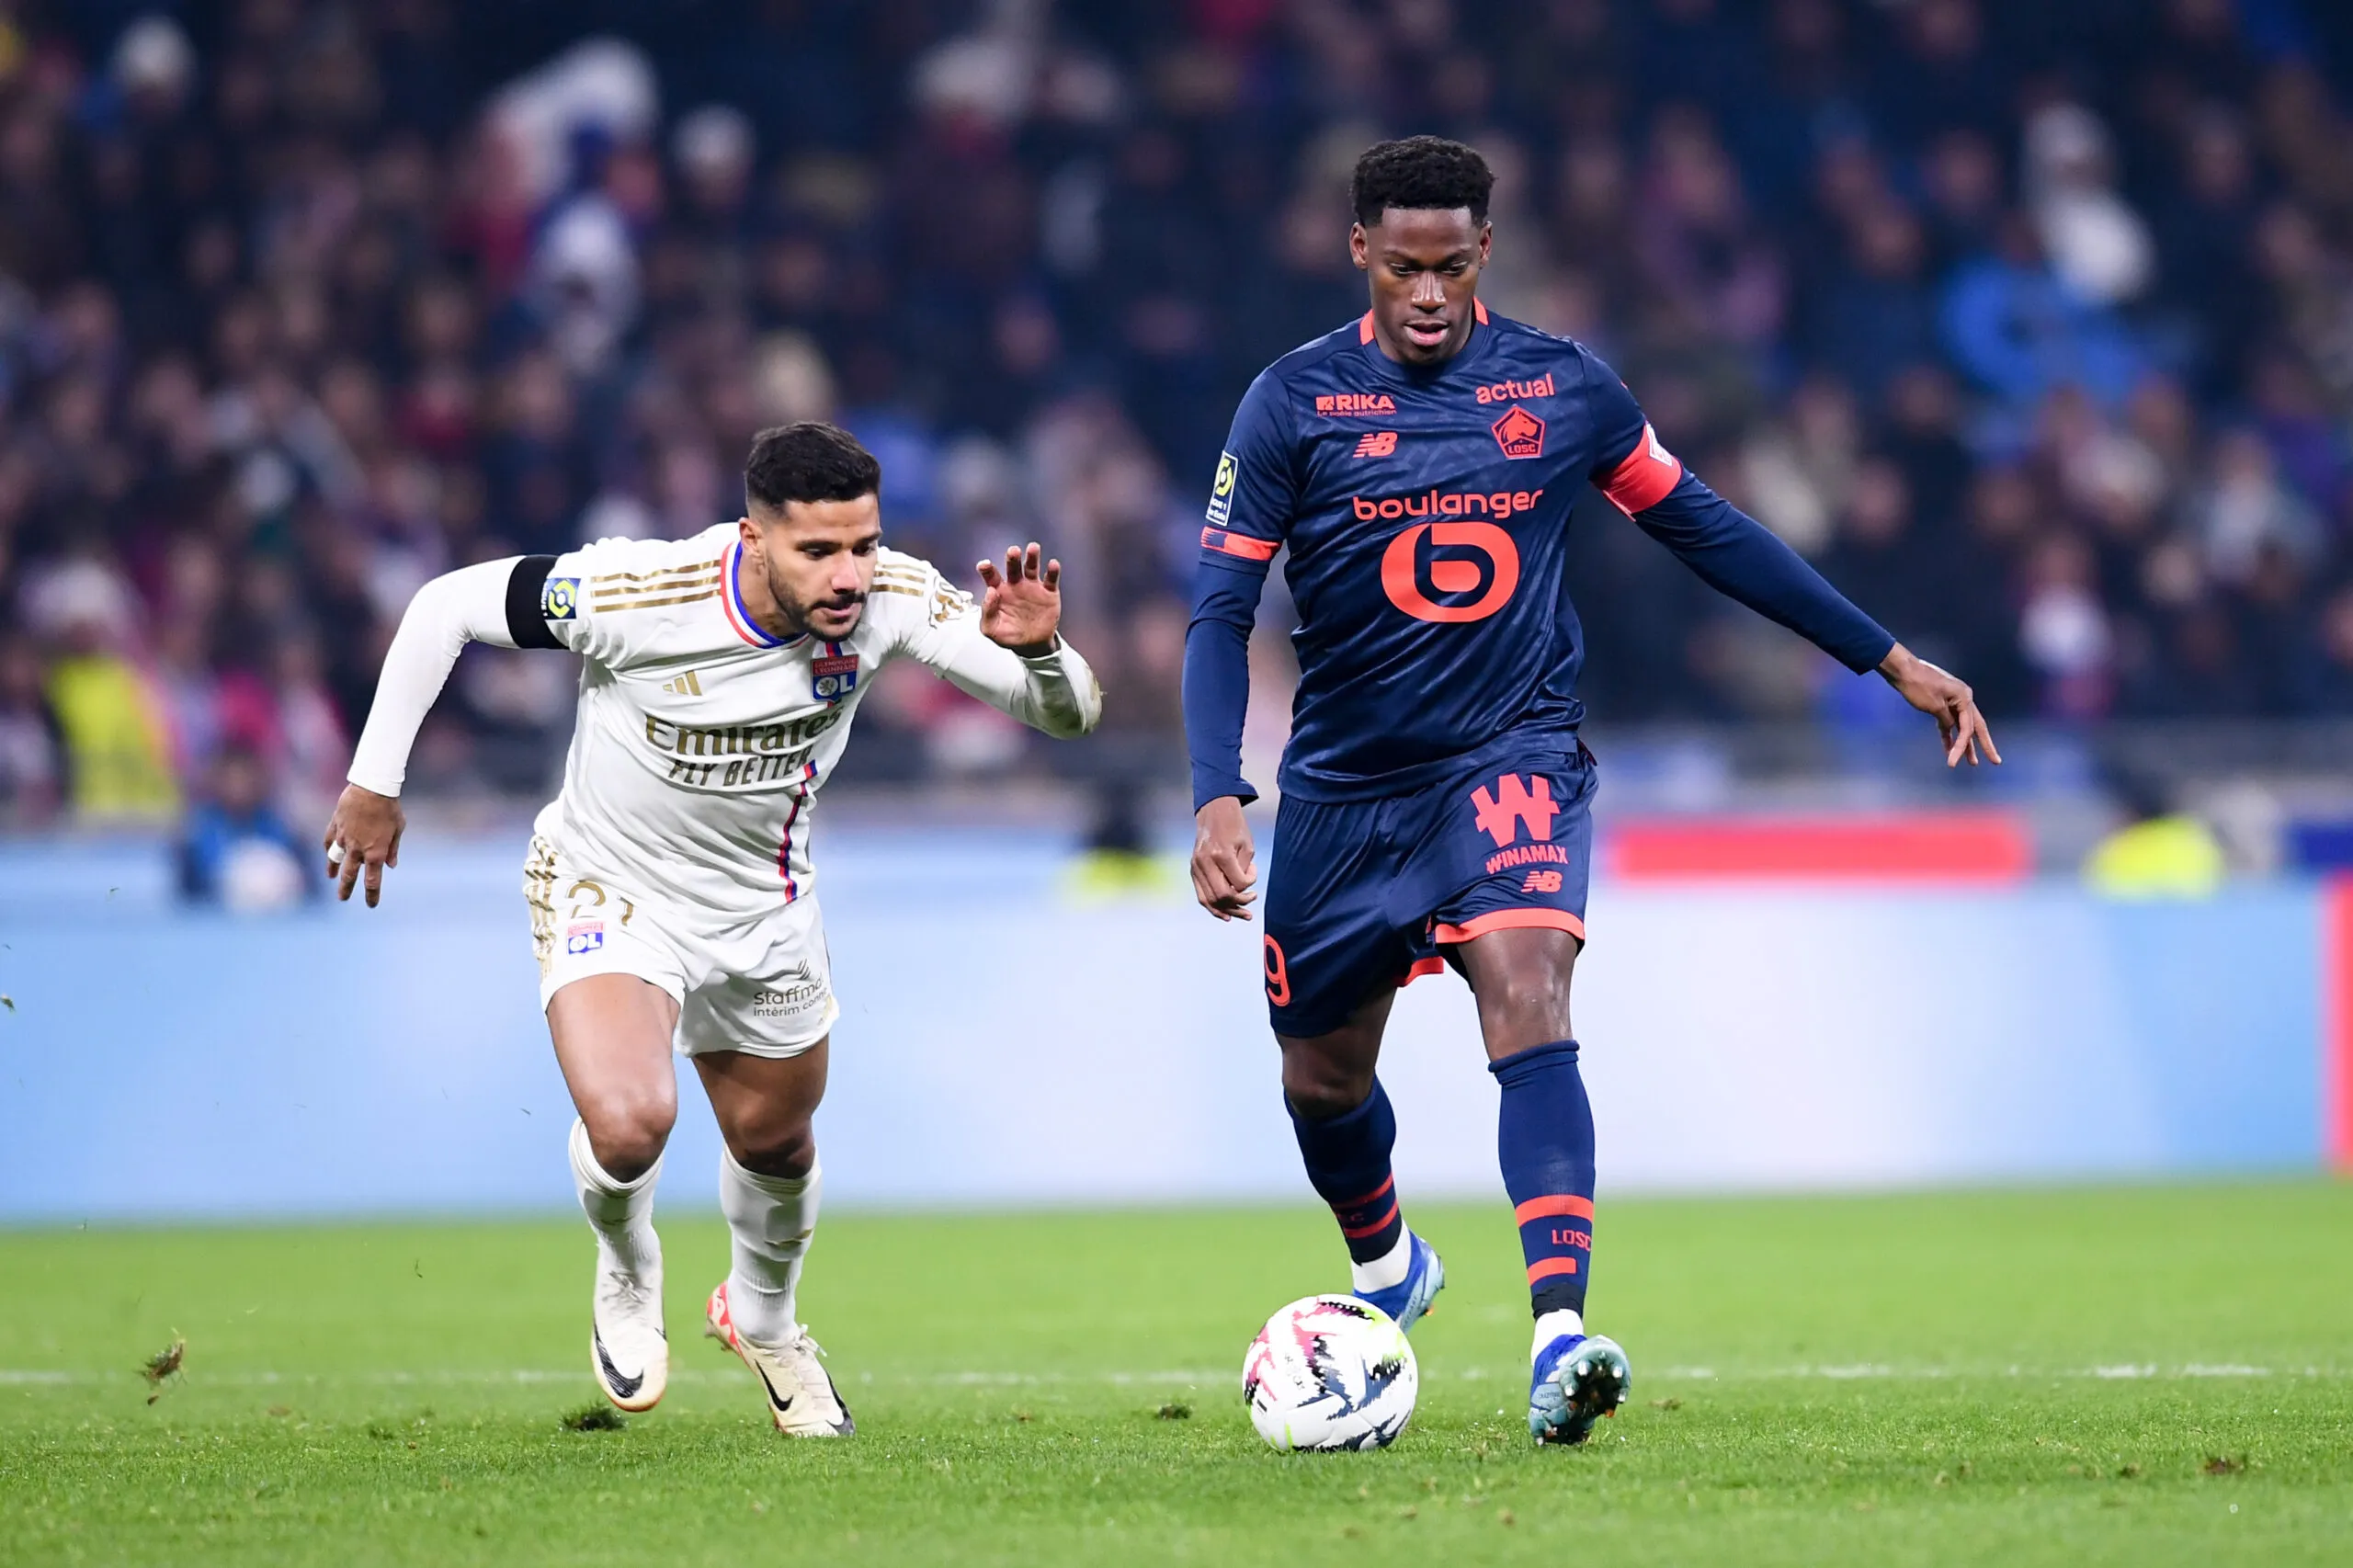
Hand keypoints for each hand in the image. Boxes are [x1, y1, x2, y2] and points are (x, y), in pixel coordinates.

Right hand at [322, 783, 405, 906]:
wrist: (372, 788)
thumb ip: (392, 849)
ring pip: (335, 860)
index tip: (371, 905)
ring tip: (331, 878)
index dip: (372, 895)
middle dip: (346, 889)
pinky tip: (328, 853)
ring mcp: (344, 838)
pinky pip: (329, 841)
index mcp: (375, 853)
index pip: (373, 881)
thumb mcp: (398, 829)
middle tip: (342, 899)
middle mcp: (358, 849)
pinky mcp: (335, 826)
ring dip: (333, 870)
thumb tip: (390, 865)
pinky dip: (328, 848)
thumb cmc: (389, 808)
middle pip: (349, 875)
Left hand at [976, 542, 1061, 656]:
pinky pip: (1051, 579)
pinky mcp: (1048, 593)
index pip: (991, 576)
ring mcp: (1032, 587)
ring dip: (1032, 557)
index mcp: (999, 591)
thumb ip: (987, 612)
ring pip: (1032, 567)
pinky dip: (1053, 571)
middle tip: (1013, 551)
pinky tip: (1052, 564)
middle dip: (1012, 557)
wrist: (1032, 646)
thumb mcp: (991, 629)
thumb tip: (990, 592)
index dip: (987, 569)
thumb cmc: (1009, 636)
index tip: (984, 565)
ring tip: (1033, 548)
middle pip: (1013, 566)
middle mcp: (1015, 585)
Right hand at [1191, 796, 1257, 920]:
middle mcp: (1205, 862)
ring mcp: (1196, 866)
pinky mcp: (1193, 869)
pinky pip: (1201, 895)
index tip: (1253, 872)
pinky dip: (1213, 907)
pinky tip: (1225, 915)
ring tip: (1243, 915)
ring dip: (1227, 910)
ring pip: (1209, 900)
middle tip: (1251, 902)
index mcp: (1221, 854)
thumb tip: (1240, 892)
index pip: (1238, 883)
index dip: (1250, 884)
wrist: (1214, 811)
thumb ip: (1244, 870)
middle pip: (1221, 896)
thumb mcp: (1247, 846)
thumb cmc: (1235, 827)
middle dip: (1239, 904)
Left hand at [1878, 643, 2000, 766]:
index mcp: (1965, 698)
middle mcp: (1963, 699)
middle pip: (1975, 726)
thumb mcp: (1934, 706)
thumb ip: (1947, 720)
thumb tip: (1953, 728)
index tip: (1952, 762)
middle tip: (1996, 761)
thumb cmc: (1919, 686)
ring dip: (1965, 744)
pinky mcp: (1942, 704)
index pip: (1967, 728)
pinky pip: (1948, 723)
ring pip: (1962, 727)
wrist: (1903, 670)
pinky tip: (1948, 749)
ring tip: (1972, 762)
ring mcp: (1953, 701)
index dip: (1961, 747)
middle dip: (1985, 745)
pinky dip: (1948, 736)